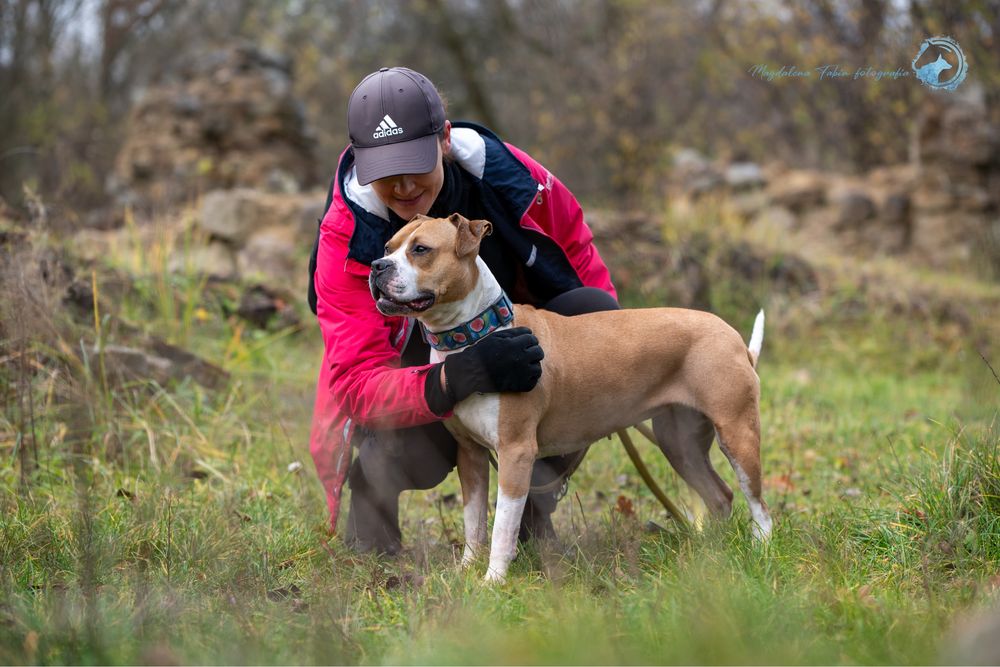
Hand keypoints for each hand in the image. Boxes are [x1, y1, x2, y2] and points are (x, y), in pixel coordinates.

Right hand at [424, 327, 543, 413]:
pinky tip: (521, 376)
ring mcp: (521, 373)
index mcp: (515, 344)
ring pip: (538, 368)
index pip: (533, 339)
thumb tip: (530, 332)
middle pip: (539, 352)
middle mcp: (520, 358)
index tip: (524, 344)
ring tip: (523, 366)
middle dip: (533, 352)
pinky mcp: (519, 386)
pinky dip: (529, 379)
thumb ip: (514, 333)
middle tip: (524, 355)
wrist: (470, 372)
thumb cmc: (482, 352)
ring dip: (532, 366)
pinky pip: (533, 382)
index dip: (529, 340)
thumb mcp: (496, 337)